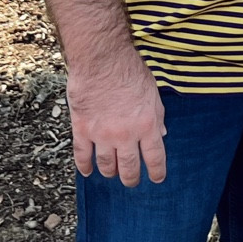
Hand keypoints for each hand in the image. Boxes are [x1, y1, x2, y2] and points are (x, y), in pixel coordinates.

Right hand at [68, 49, 166, 185]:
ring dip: (110, 172)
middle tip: (131, 181)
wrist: (102, 59)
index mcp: (147, 126)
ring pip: (106, 165)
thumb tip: (160, 134)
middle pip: (129, 167)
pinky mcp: (82, 129)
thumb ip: (157, 117)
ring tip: (111, 173)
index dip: (156, 172)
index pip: (155, 158)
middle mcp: (126, 135)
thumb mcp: (153, 94)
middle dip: (131, 178)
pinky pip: (82, 155)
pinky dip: (84, 166)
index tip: (156, 178)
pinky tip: (87, 171)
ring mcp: (102, 134)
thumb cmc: (129, 71)